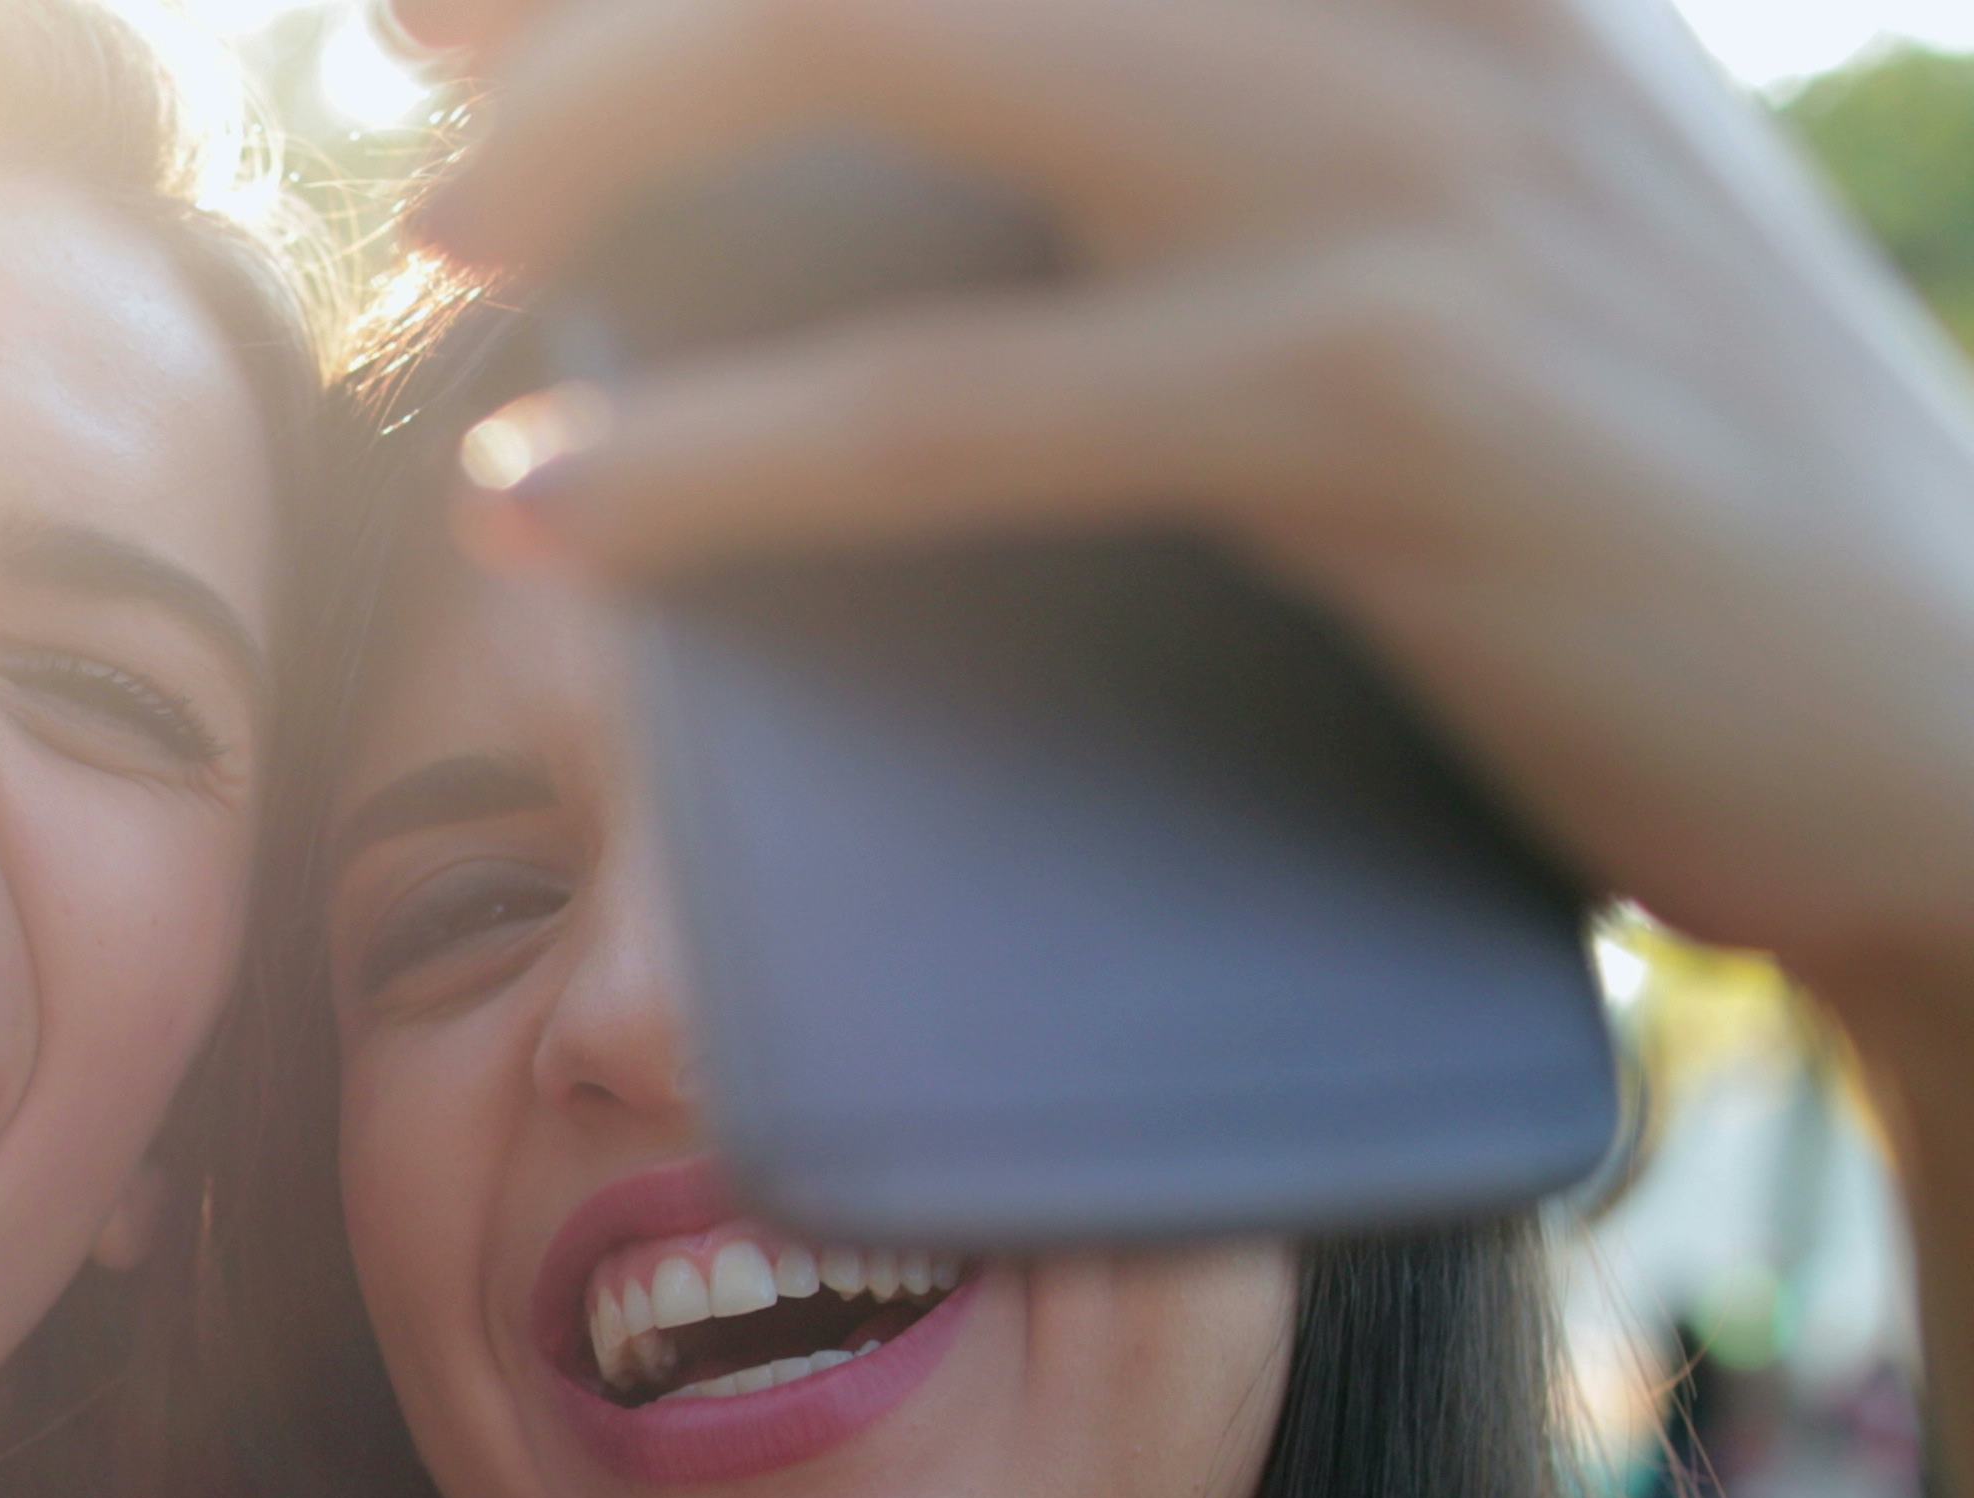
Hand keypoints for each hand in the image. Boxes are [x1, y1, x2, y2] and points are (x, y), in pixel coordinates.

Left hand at [419, 0, 1973, 1038]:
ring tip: (443, 247)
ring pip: (906, 41)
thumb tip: (868, 191)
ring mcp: (1418, 157)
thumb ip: (1207, 140)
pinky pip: (976, 398)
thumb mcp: (1438, 217)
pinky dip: (729, 454)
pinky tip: (556, 506)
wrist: (1963, 709)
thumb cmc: (1628, 482)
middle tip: (402, 61)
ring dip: (611, 127)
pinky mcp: (1402, 394)